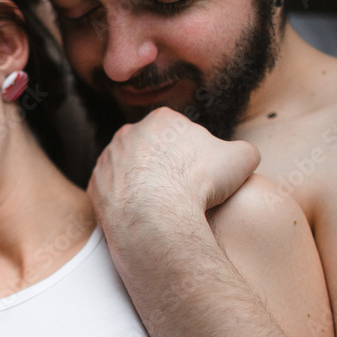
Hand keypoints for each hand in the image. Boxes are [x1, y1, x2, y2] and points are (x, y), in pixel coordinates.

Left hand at [87, 107, 260, 237]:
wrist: (157, 217)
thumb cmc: (200, 183)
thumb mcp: (242, 159)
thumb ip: (242, 150)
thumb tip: (239, 155)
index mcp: (162, 119)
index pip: (178, 133)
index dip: (192, 155)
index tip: (198, 175)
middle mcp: (128, 133)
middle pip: (150, 150)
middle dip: (163, 167)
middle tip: (179, 192)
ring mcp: (107, 159)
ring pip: (128, 170)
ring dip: (141, 184)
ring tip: (160, 206)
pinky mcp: (94, 186)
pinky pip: (111, 192)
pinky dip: (124, 202)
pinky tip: (140, 214)